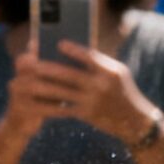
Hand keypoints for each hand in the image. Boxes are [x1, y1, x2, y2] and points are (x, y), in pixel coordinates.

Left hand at [8, 42, 150, 141]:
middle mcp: (100, 86)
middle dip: (47, 68)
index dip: (73, 50)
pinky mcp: (85, 114)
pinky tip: (37, 97)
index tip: (59, 43)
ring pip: (61, 92)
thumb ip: (98, 63)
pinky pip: (63, 107)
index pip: (89, 57)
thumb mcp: (117, 73)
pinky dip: (49, 102)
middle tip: (31, 63)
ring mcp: (92, 101)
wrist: (134, 121)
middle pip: (68, 74)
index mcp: (109, 71)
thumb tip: (72, 50)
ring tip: (28, 81)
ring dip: (42, 86)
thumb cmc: (123, 91)